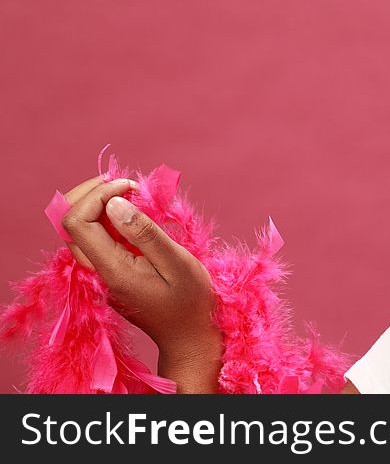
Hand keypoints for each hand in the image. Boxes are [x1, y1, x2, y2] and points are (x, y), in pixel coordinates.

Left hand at [61, 175, 222, 391]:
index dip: (98, 194)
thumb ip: (144, 232)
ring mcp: (101, 275)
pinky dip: (106, 219)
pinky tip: (131, 212)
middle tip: (125, 183)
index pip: (78, 222)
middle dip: (90, 194)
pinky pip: (94, 240)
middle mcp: (98, 273)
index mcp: (112, 270)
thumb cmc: (191, 299)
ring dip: (97, 205)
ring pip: (78, 232)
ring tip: (130, 192)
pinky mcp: (109, 274)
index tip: (131, 186)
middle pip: (69, 224)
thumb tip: (114, 203)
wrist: (189, 335)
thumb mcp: (177, 261)